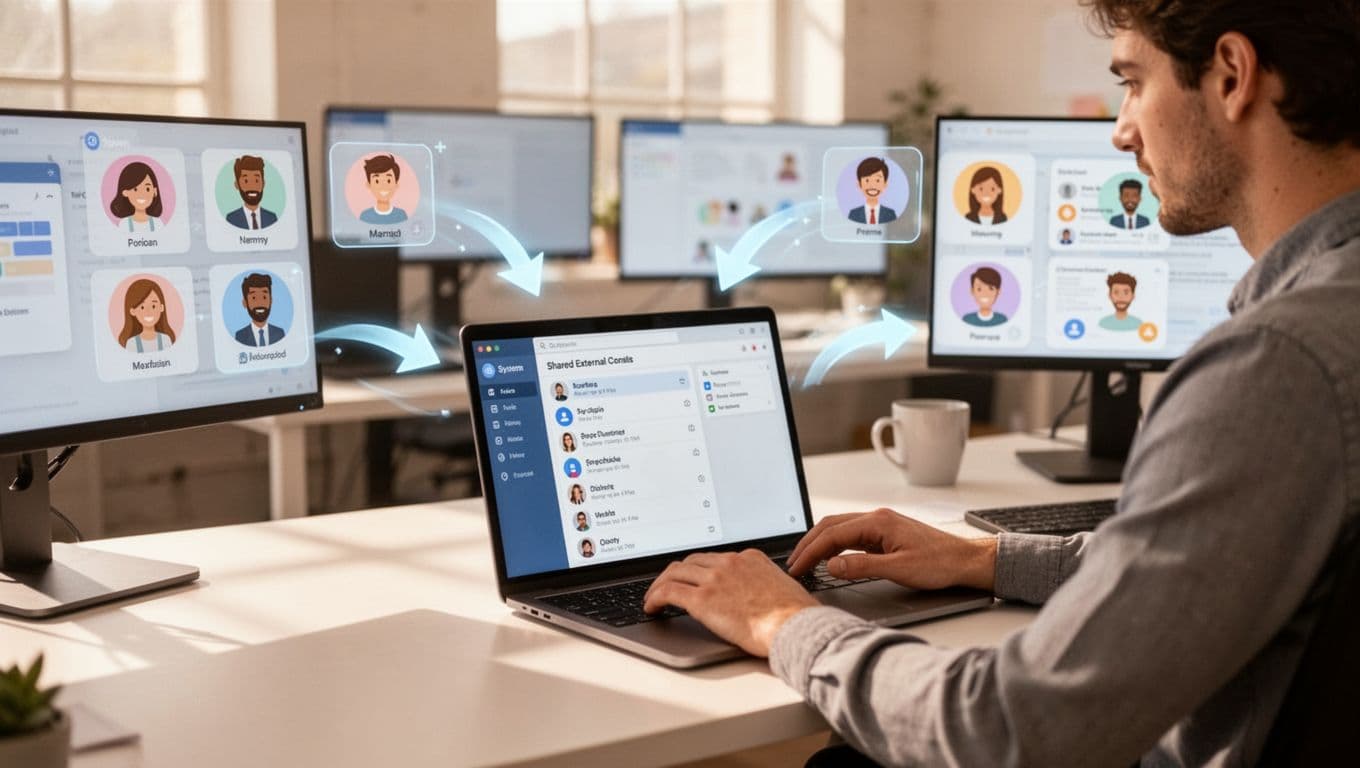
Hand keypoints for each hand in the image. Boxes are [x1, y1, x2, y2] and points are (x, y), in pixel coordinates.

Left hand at [643, 550, 818, 656]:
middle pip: (690, 562)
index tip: (692, 578)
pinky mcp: (703, 599)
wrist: (796, 626)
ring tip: (653, 598)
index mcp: (749, 558)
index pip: (714, 558)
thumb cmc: (795, 616)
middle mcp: (729, 563)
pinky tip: (652, 608)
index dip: (698, 569)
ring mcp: (715, 579)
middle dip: (675, 574)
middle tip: (666, 586)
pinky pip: (668, 592)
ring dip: (659, 585)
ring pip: (674, 573)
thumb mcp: (780, 588)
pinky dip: (655, 598)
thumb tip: (756, 597)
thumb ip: (762, 585)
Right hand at [787, 508, 996, 591]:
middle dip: (808, 544)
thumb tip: (831, 565)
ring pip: (839, 529)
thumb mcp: (899, 569)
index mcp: (878, 522)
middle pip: (831, 526)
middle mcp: (876, 518)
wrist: (965, 560)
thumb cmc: (939, 563)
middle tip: (793, 564)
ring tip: (805, 561)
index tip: (797, 567)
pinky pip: (851, 535)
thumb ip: (862, 567)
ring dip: (820, 543)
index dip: (811, 552)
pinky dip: (834, 545)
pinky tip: (829, 557)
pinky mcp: (885, 534)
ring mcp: (880, 524)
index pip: (833, 535)